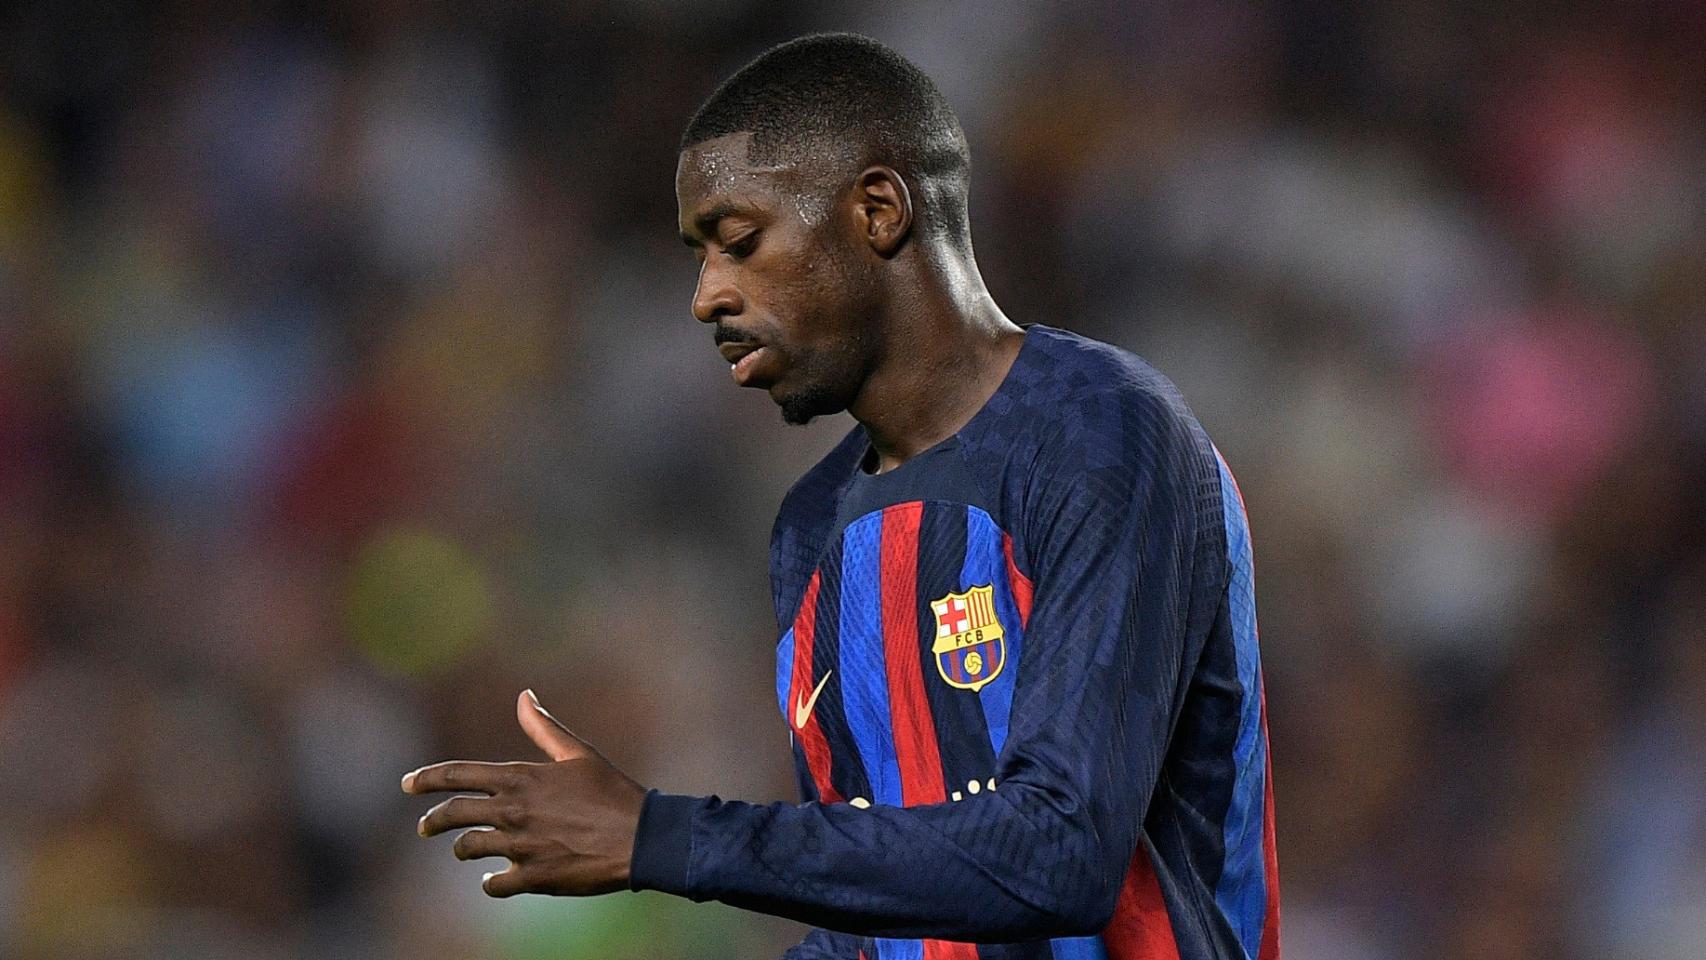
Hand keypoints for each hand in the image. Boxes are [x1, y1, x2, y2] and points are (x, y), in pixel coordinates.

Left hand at [402, 690, 647, 896]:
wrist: (641, 837)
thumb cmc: (611, 791)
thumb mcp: (578, 753)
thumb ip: (543, 727)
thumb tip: (524, 695)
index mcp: (520, 778)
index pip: (457, 775)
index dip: (426, 779)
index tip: (407, 784)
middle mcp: (513, 811)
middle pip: (453, 813)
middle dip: (432, 821)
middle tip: (424, 827)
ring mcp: (520, 846)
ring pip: (469, 848)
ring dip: (463, 849)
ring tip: (465, 850)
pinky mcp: (533, 876)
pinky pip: (496, 884)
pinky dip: (491, 883)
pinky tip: (494, 881)